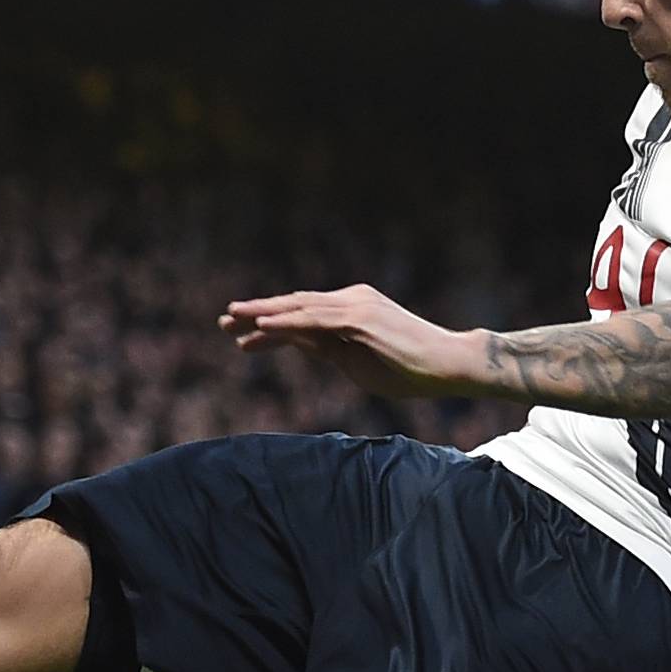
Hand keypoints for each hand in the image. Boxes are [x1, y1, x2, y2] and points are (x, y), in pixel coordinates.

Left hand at [221, 285, 490, 397]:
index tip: (242, 336)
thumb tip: (303, 346)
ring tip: (230, 320)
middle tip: (223, 322)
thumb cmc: (412, 370)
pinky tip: (260, 326)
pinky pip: (312, 321)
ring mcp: (354, 306)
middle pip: (293, 306)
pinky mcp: (358, 319)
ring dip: (261, 314)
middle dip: (256, 314)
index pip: (301, 316)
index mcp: (351, 310)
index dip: (269, 326)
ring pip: (297, 309)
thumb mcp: (359, 363)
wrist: (447, 364)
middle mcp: (350, 300)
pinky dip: (284, 323)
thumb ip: (330, 350)